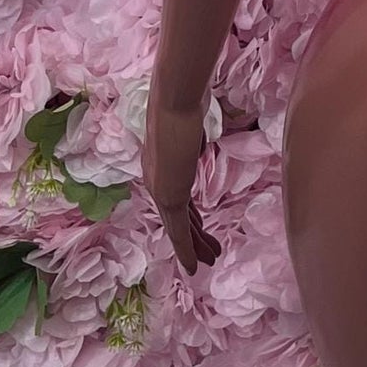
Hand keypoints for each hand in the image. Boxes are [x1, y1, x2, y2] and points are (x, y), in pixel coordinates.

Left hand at [141, 105, 223, 276]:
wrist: (174, 100)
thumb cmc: (184, 103)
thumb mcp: (190, 125)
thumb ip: (192, 139)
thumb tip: (198, 141)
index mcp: (159, 166)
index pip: (176, 198)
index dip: (191, 216)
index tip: (203, 227)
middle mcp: (155, 180)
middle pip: (177, 217)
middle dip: (195, 236)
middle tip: (211, 252)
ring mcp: (160, 189)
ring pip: (178, 228)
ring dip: (195, 247)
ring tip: (210, 260)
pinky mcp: (168, 196)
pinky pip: (179, 231)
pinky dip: (187, 250)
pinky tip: (194, 266)